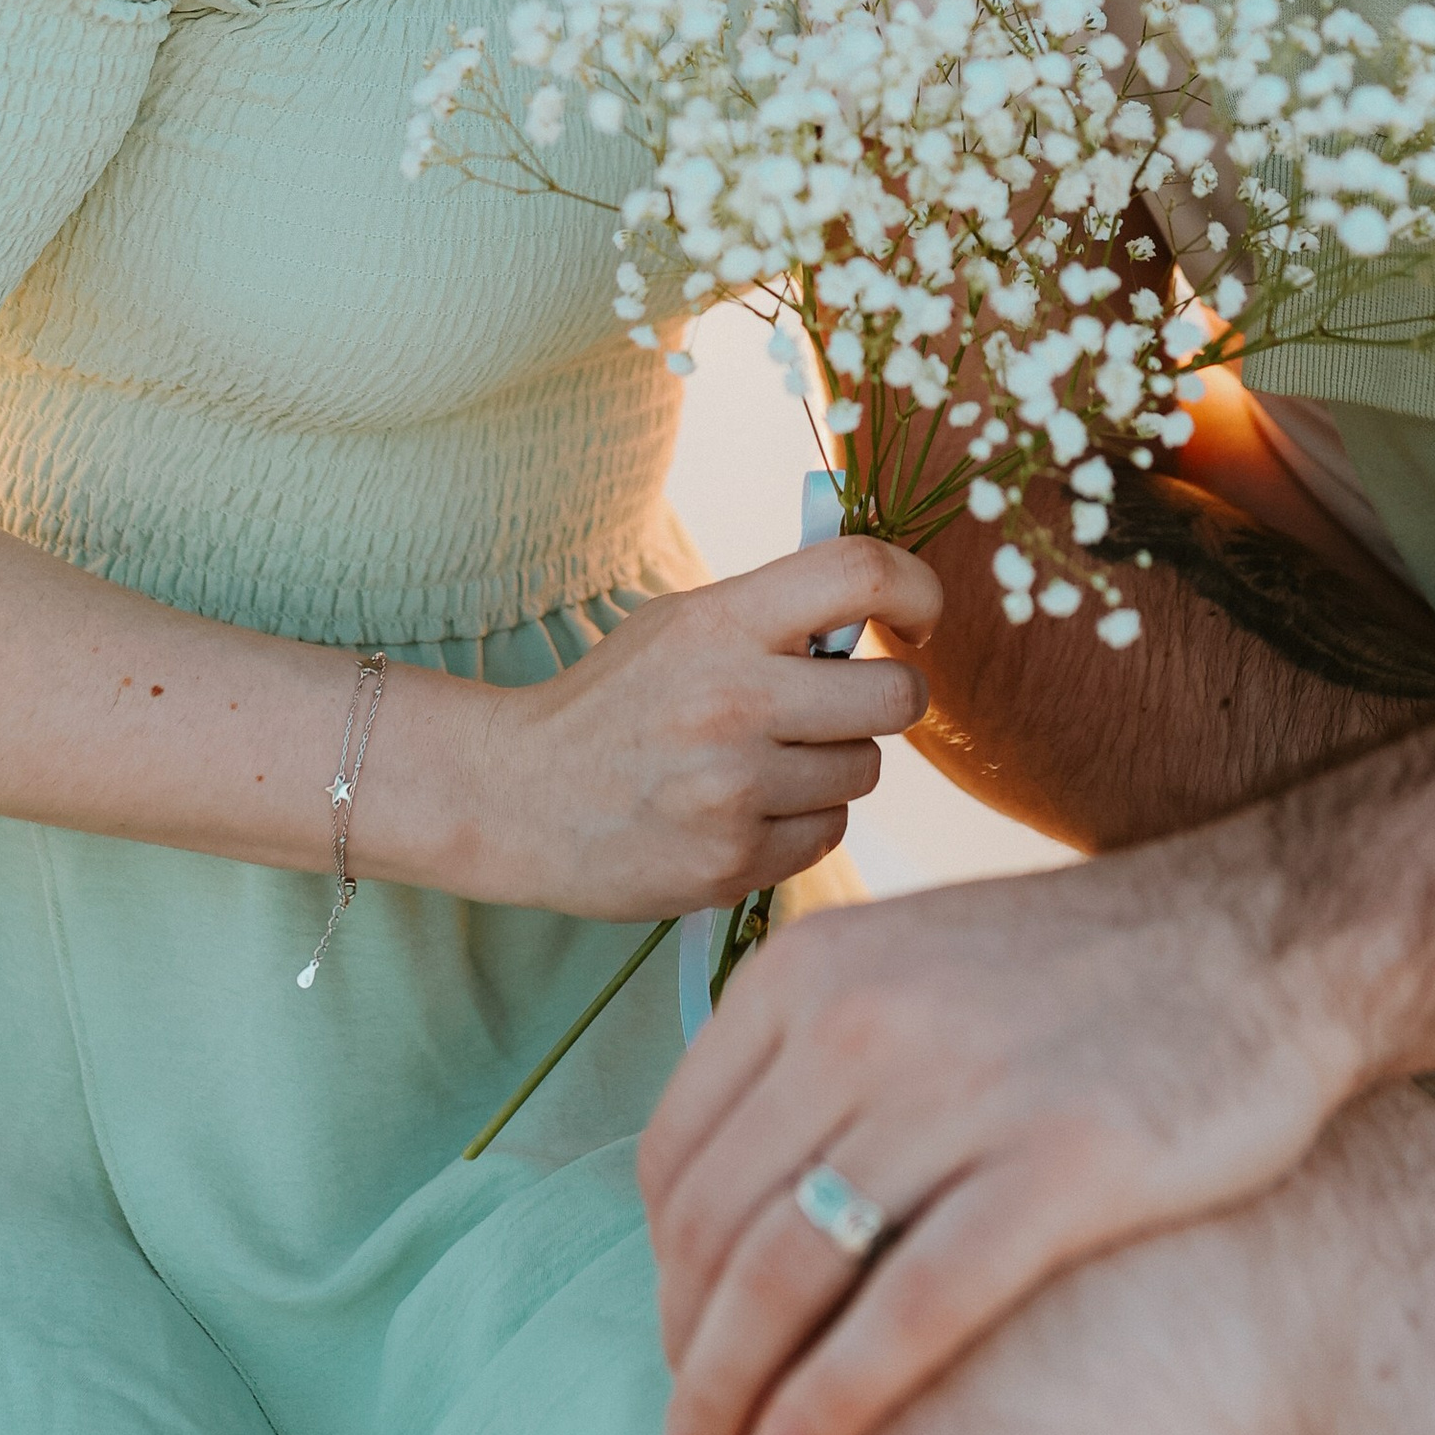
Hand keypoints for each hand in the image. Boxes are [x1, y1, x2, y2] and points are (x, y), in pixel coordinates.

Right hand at [475, 541, 939, 919]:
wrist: (517, 796)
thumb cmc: (615, 701)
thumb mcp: (682, 624)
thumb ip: (776, 611)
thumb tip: (886, 599)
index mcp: (722, 621)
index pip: (861, 572)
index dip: (918, 588)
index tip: (916, 618)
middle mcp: (734, 700)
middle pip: (897, 695)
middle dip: (887, 699)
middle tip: (844, 705)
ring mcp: (735, 789)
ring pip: (866, 771)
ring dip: (836, 765)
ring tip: (767, 762)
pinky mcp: (732, 862)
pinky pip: (829, 833)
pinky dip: (803, 822)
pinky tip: (746, 811)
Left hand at [639, 850, 1340, 1434]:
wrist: (1262, 934)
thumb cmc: (1084, 970)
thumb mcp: (915, 959)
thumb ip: (819, 1047)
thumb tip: (728, 1194)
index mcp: (814, 969)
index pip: (677, 1149)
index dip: (661, 1265)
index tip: (681, 1333)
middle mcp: (864, 1021)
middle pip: (716, 1222)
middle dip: (685, 1346)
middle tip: (690, 1426)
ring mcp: (962, 1093)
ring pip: (788, 1271)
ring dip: (732, 1385)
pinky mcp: (1062, 1168)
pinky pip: (912, 1306)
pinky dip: (840, 1392)